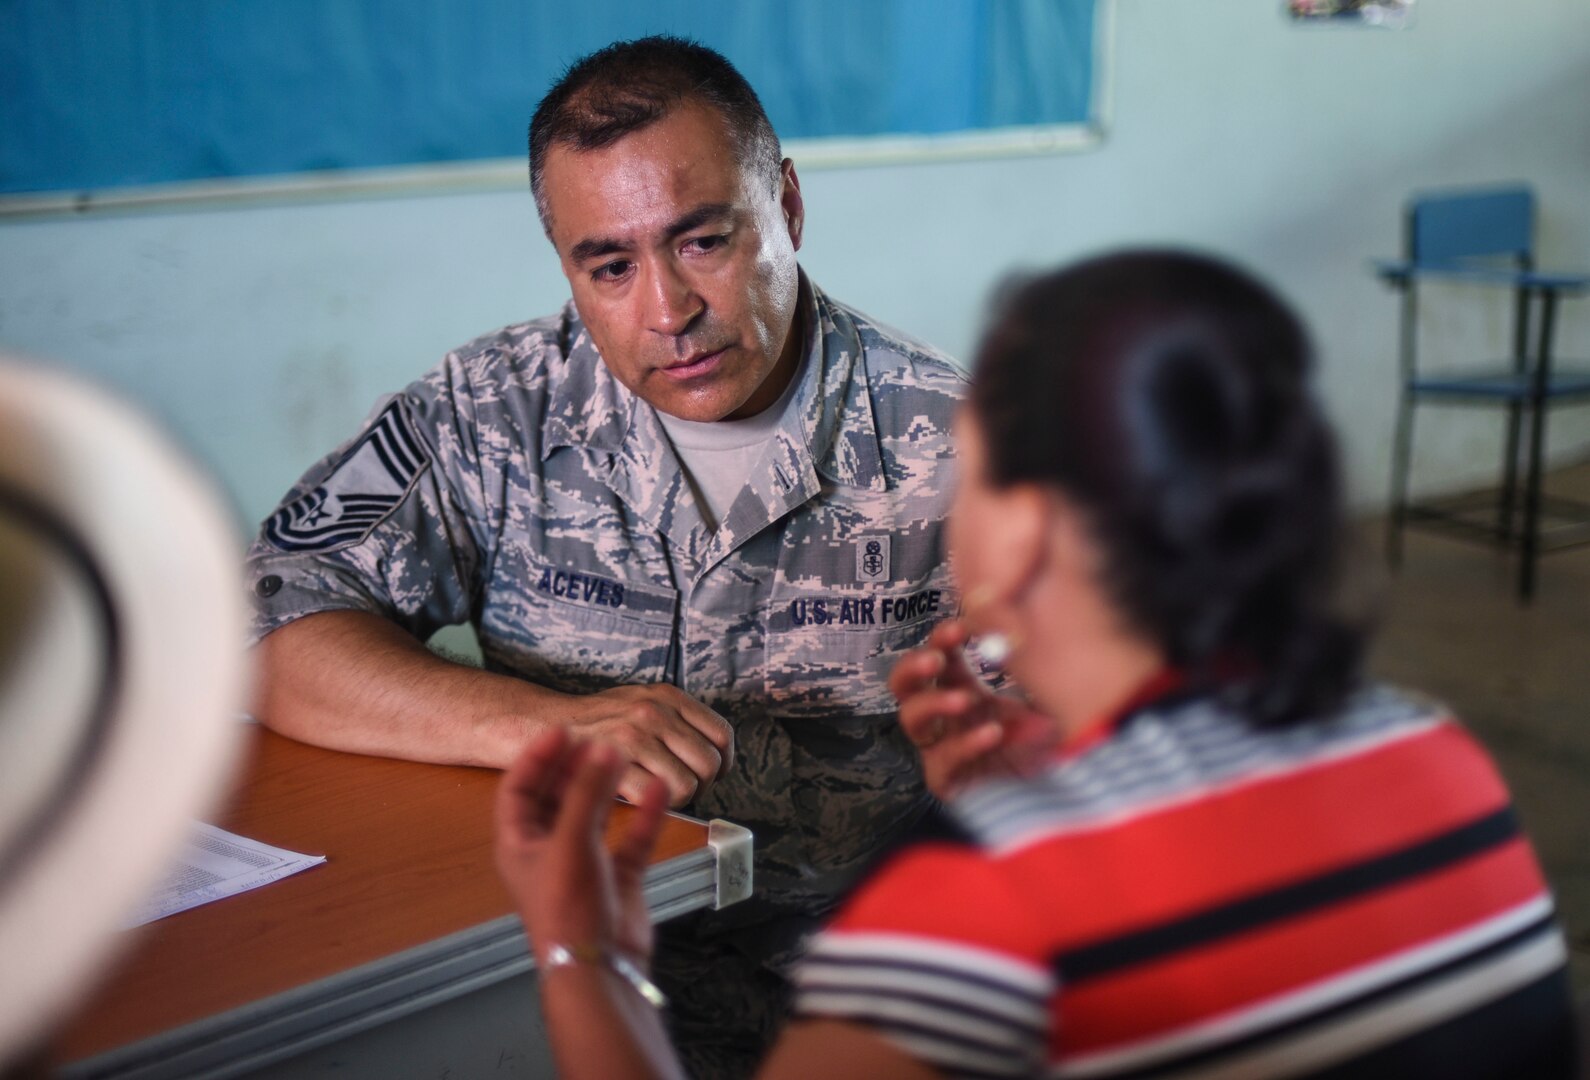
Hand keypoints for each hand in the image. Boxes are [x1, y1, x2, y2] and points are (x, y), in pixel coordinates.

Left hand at [494, 728, 667, 968]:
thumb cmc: (567, 910)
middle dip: (573, 767)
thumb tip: (604, 748)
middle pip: (556, 797)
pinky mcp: (617, 877)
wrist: (598, 966)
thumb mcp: (570, 843)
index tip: (562, 729)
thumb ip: (587, 793)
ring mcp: (584, 864)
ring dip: (607, 786)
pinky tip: (657, 792)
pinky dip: (643, 815)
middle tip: (594, 738)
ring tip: (623, 756)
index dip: (536, 757)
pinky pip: (631, 837)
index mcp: (519, 844)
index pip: (519, 788)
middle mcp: (548, 851)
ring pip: (594, 814)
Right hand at [565, 684, 733, 806]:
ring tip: (660, 792)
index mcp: (668, 697)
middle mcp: (656, 713)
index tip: (714, 771)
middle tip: (684, 786)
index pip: (721, 734)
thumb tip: (715, 749)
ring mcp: (636, 738)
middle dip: (703, 783)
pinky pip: (661, 796)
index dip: (723, 760)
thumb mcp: (644, 700)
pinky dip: (656, 803)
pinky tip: (642, 796)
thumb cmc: (601, 719)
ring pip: (689, 785)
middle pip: (710, 763)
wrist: (551, 725)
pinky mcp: (619, 764)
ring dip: (679, 797)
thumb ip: (678, 718)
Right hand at [889, 618, 1058, 797]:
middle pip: (905, 685)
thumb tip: (1016, 612)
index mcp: (966, 690)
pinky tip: (991, 734)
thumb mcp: (1046, 689)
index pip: (939, 656)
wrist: (1080, 786)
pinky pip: (942, 762)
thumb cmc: (1063, 735)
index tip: (962, 626)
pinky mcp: (951, 783)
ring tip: (963, 701)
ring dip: (932, 704)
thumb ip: (1027, 656)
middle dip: (914, 667)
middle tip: (936, 660)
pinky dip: (964, 745)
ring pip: (911, 721)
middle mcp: (950, 717)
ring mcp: (946, 749)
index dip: (942, 638)